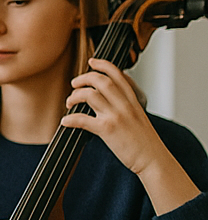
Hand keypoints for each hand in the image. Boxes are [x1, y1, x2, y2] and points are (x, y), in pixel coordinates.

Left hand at [62, 58, 165, 172]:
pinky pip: (83, 119)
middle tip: (74, 84)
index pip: (118, 75)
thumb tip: (107, 99)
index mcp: (133, 100)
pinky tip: (65, 122)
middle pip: (101, 80)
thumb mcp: (139, 116)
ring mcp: (116, 116)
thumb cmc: (144, 140)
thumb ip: (125, 105)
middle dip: (84, 78)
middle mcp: (125, 105)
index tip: (92, 61)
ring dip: (74, 96)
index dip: (103, 65)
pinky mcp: (107, 129)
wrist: (153, 158)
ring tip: (69, 103)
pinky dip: (70, 119)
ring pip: (90, 95)